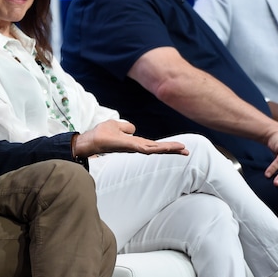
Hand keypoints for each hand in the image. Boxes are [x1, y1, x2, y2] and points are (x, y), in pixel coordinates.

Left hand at [73, 120, 188, 156]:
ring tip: (181, 149)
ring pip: (154, 149)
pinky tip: (162, 149)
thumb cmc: (102, 134)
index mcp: (136, 142)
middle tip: (187, 151)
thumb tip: (132, 129)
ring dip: (168, 149)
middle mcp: (136, 147)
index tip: (180, 147)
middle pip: (158, 148)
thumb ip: (126, 127)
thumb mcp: (117, 125)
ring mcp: (133, 148)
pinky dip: (154, 149)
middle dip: (172, 149)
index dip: (167, 146)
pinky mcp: (128, 147)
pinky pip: (144, 148)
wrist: (90, 140)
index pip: (154, 144)